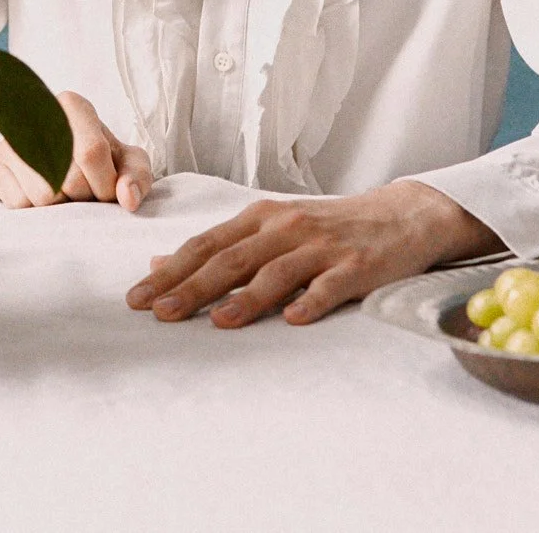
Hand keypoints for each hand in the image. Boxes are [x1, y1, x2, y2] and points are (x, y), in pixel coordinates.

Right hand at [0, 90, 152, 211]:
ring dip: (61, 208)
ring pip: (42, 197)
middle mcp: (35, 116)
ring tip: (65, 191)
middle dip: (83, 197)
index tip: (107, 191)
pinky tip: (42, 194)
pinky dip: (36, 212)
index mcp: (72, 106)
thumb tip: (127, 199)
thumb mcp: (129, 162)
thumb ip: (136, 177)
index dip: (104, 183)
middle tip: (84, 191)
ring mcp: (9, 141)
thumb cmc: (103, 160)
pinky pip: (19, 205)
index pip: (90, 152)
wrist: (67, 160)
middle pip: (67, 178)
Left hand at [125, 180, 496, 327]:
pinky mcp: (356, 266)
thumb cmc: (328, 227)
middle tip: (160, 313)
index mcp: (262, 218)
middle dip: (192, 286)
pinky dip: (311, 300)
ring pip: (277, 271)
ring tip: (219, 322)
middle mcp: (287, 227)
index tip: (137, 297)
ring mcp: (322, 246)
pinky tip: (294, 319)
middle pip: (232, 258)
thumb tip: (161, 260)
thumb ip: (221, 245)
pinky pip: (330, 286)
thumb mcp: (272, 227)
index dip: (171, 271)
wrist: (401, 215)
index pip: (207, 245)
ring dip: (247, 297)